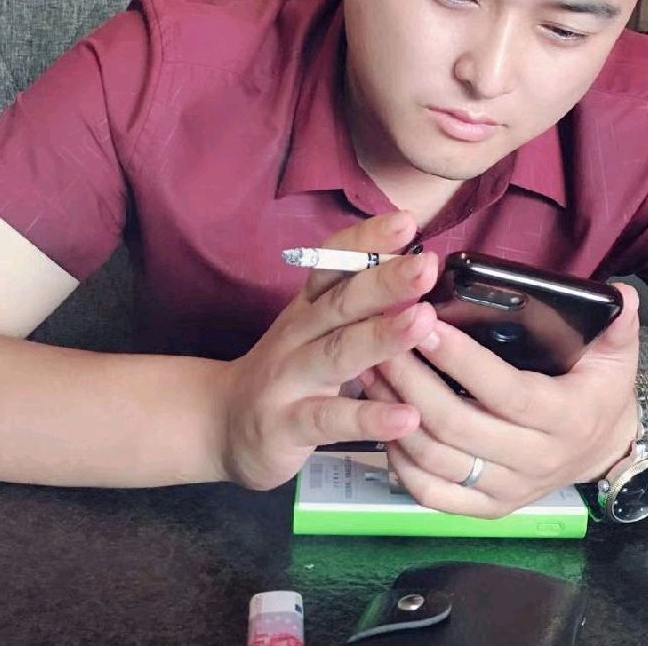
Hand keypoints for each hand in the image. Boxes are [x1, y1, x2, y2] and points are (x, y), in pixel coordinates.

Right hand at [218, 211, 439, 489]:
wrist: (221, 425)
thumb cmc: (287, 371)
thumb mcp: (315, 331)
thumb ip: (357, 304)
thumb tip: (417, 270)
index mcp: (309, 306)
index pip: (334, 264)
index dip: (366, 241)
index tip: (405, 222)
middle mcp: (297, 335)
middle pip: (341, 302)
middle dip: (385, 281)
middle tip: (426, 265)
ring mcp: (289, 379)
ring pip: (337, 353)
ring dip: (382, 336)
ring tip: (424, 321)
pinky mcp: (286, 425)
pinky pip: (331, 419)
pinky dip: (369, 418)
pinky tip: (408, 418)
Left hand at [362, 284, 641, 517]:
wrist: (603, 448)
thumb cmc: (599, 391)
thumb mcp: (616, 355)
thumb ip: (617, 324)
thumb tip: (620, 295)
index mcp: (564, 418)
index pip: (504, 391)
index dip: (462, 360)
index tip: (425, 324)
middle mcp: (535, 461)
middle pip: (458, 425)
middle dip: (412, 381)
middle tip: (381, 341)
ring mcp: (508, 490)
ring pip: (437, 460)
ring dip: (395, 417)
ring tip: (370, 372)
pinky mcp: (486, 509)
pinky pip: (433, 495)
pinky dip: (400, 464)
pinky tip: (383, 423)